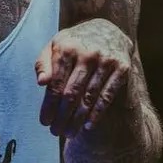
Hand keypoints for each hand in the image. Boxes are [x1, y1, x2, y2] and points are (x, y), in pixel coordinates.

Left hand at [35, 19, 133, 137]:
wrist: (108, 29)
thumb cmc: (74, 43)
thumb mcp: (54, 46)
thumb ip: (43, 63)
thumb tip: (41, 83)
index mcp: (67, 48)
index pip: (56, 83)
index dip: (49, 105)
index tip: (44, 122)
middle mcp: (87, 53)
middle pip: (72, 93)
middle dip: (62, 116)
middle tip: (56, 132)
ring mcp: (106, 61)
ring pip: (89, 98)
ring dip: (77, 119)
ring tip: (69, 133)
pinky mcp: (122, 68)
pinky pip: (107, 96)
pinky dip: (97, 113)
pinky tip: (88, 125)